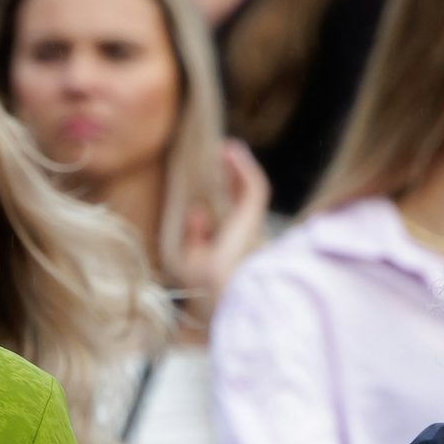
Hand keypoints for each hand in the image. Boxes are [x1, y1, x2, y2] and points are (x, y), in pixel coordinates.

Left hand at [173, 141, 269, 302]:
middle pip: (242, 195)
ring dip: (240, 166)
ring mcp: (252, 224)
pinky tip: (230, 151)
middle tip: (223, 151)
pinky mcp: (253, 217)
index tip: (217, 168)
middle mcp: (246, 232)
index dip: (227, 187)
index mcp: (234, 242)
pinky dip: (243, 167)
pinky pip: (253, 186)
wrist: (218, 297)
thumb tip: (198, 211)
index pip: (233, 209)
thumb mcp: (190, 259)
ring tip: (226, 147)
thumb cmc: (203, 287)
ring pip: (251, 188)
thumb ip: (194, 236)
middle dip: (233, 173)